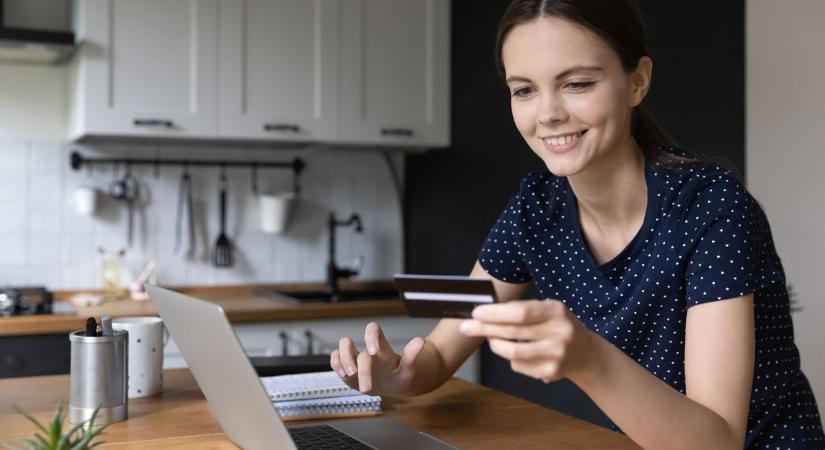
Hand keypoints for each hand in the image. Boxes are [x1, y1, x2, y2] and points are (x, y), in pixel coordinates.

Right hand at [330, 322, 424, 394]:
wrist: (395, 386)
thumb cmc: (402, 375)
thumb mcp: (409, 369)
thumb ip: (411, 355)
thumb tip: (420, 341)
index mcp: (382, 348)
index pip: (372, 329)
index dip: (370, 336)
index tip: (373, 351)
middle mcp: (367, 351)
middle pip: (352, 345)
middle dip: (356, 364)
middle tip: (363, 382)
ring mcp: (356, 359)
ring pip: (341, 348)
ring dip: (342, 361)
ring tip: (349, 375)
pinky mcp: (348, 369)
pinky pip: (335, 361)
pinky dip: (336, 366)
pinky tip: (344, 375)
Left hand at [458, 300, 599, 382]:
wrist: (586, 354)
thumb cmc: (559, 326)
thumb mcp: (548, 310)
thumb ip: (523, 309)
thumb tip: (488, 311)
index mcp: (556, 311)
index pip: (521, 312)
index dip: (496, 313)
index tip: (476, 313)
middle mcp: (559, 333)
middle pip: (513, 332)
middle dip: (485, 328)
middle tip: (466, 327)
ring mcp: (556, 355)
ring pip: (513, 352)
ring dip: (495, 345)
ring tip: (490, 340)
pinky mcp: (551, 372)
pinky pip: (519, 365)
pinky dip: (510, 358)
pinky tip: (515, 352)